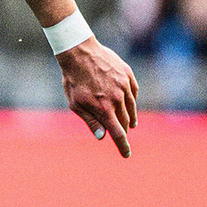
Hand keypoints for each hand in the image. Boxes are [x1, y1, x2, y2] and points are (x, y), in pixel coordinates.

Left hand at [58, 38, 138, 157]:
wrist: (79, 52)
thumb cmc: (73, 79)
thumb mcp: (75, 104)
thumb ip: (90, 121)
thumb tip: (102, 137)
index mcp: (104, 108)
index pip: (118, 133)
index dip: (123, 146)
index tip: (126, 154)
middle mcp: (118, 98)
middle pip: (126, 121)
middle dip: (124, 130)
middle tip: (122, 135)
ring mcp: (125, 86)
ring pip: (132, 108)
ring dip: (131, 118)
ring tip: (130, 124)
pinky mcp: (128, 75)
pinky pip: (134, 93)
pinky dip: (131, 101)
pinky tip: (128, 104)